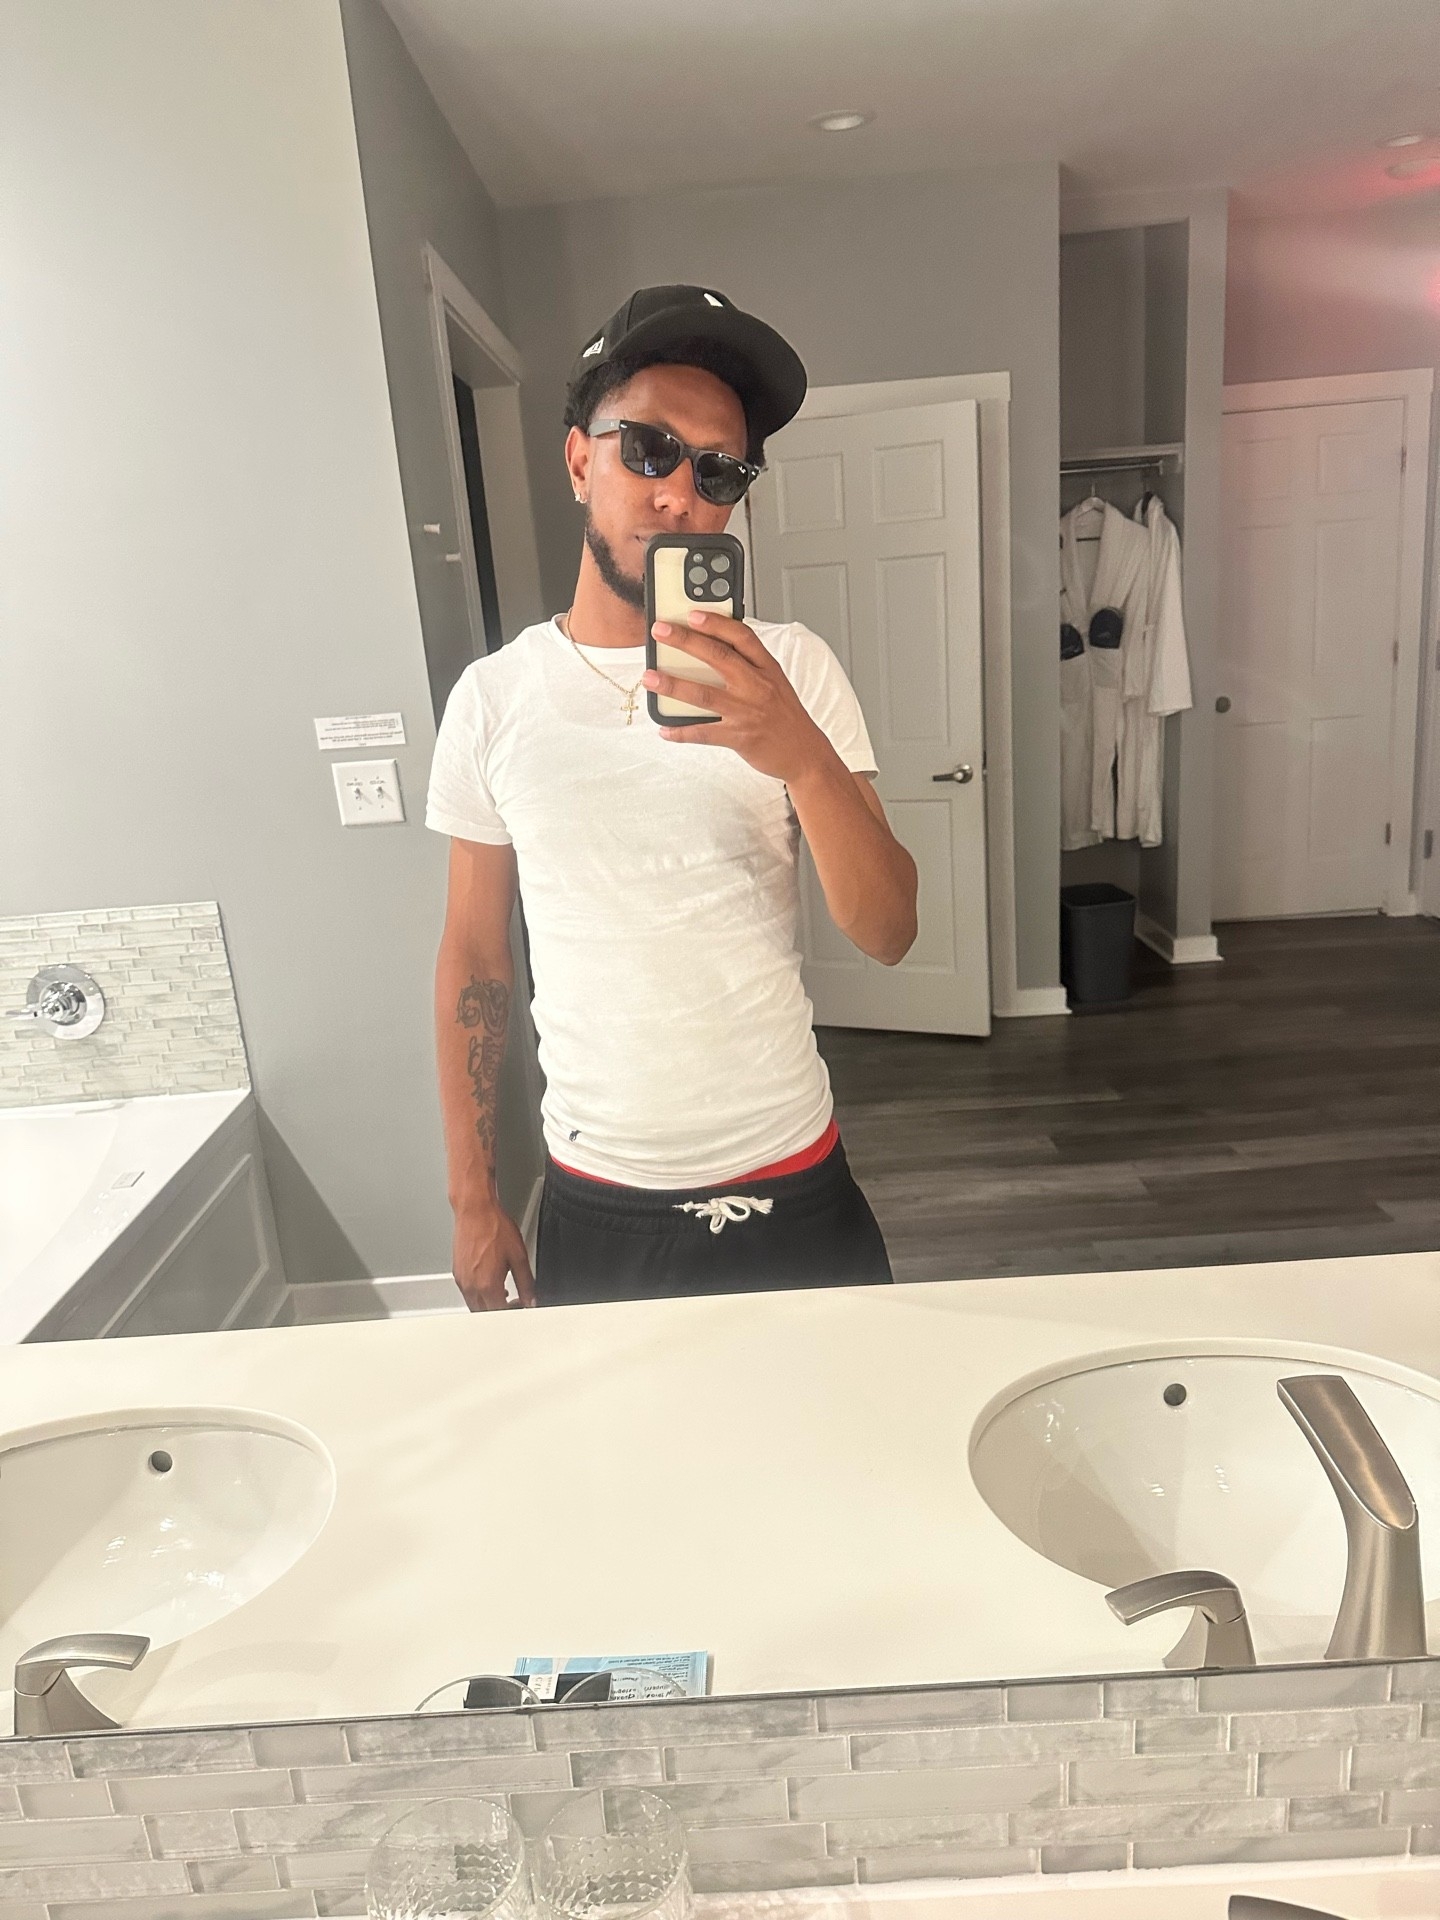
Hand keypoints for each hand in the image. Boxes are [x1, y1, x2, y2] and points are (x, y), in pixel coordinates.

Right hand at [452, 1203, 534, 1309]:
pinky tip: (487, 1279)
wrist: (475, 1211)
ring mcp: (462, 1279)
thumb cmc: (494, 1227)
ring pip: (473, 1304)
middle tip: (511, 1301)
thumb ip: (526, 1282)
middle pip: (484, 1313)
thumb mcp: (519, 1256)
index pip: (499, 1313)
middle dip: (498, 1310)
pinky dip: (477, 1293)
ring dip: (486, 1303)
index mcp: (488, 1285)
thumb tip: (531, 1298)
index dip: (513, 1311)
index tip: (520, 1304)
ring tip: (500, 1289)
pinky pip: (466, 1291)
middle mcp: (471, 1286)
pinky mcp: (456, 1272)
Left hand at [644, 611, 830, 783]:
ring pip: (704, 694)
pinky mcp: (739, 738)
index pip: (741, 636)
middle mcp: (757, 686)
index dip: (716, 623)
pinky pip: (704, 733)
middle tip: (660, 632)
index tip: (692, 614)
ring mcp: (747, 712)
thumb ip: (749, 665)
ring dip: (673, 685)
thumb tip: (712, 649)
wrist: (805, 754)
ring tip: (650, 678)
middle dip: (685, 642)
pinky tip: (664, 729)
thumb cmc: (786, 717)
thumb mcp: (775, 682)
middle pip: (718, 657)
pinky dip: (681, 731)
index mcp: (768, 669)